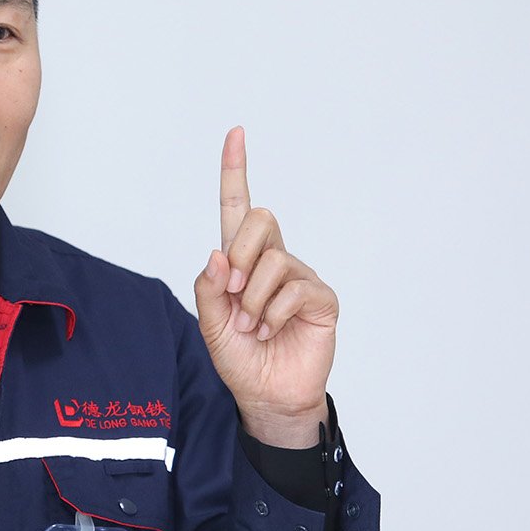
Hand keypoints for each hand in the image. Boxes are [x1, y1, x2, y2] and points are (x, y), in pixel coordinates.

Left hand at [191, 126, 337, 447]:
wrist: (267, 397)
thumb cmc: (241, 359)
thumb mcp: (210, 325)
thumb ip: (209, 288)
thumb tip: (219, 253)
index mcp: (242, 261)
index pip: (238, 208)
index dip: (236, 170)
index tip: (235, 133)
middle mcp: (273, 261)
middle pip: (259, 218)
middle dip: (239, 254)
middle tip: (233, 293)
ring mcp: (300, 277)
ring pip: (272, 260)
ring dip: (252, 300)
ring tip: (254, 327)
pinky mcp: (321, 298)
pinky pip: (294, 288)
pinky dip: (274, 313)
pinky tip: (272, 331)